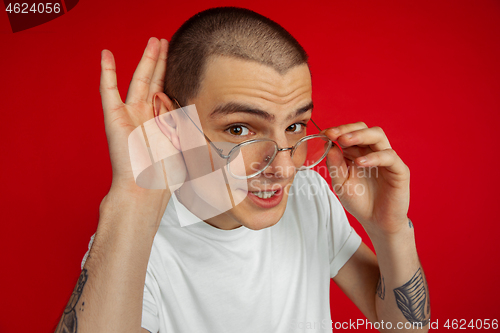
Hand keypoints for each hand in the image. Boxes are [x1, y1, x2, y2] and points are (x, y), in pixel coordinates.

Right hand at [100, 37, 184, 196]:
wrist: (145, 189)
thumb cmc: (165, 176)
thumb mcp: (186, 147)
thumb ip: (191, 128)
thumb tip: (207, 116)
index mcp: (161, 123)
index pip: (166, 91)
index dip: (172, 74)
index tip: (181, 58)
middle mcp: (145, 116)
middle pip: (154, 81)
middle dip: (160, 61)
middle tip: (165, 41)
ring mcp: (129, 115)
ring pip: (137, 80)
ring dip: (145, 60)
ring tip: (153, 41)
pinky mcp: (114, 118)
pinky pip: (108, 91)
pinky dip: (107, 72)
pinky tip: (106, 55)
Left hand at [324, 122, 409, 234]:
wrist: (376, 222)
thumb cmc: (360, 201)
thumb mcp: (340, 183)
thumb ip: (335, 165)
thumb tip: (329, 145)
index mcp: (359, 152)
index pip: (351, 133)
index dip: (338, 130)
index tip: (324, 133)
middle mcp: (373, 152)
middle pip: (365, 129)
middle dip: (348, 129)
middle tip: (333, 134)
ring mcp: (387, 159)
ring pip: (378, 136)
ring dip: (360, 136)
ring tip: (344, 141)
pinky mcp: (399, 170)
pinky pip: (389, 157)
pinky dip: (374, 157)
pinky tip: (360, 162)